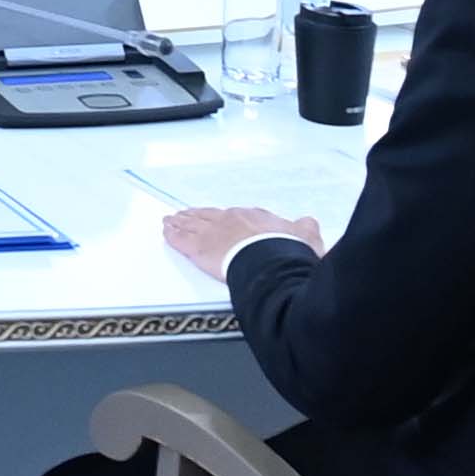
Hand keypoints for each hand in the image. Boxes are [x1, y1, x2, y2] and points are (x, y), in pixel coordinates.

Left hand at [163, 204, 321, 280]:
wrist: (272, 260)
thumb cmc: (288, 251)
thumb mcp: (305, 236)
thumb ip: (304, 228)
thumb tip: (308, 223)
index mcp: (254, 217)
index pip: (234, 216)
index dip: (224, 217)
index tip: (218, 217)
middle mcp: (230, 220)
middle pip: (208, 216)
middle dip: (196, 216)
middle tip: (184, 215)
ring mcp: (213, 233)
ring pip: (192, 225)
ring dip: (181, 222)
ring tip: (171, 221)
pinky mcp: (200, 249)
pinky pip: (181, 240)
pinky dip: (173, 235)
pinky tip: (167, 232)